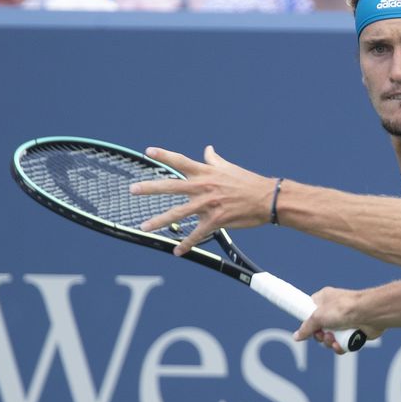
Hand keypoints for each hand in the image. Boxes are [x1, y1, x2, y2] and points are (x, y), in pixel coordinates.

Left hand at [130, 145, 275, 254]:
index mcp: (206, 172)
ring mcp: (208, 204)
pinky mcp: (215, 220)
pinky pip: (197, 234)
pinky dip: (186, 244)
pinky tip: (177, 251)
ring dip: (159, 221)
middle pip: (171, 186)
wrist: (267, 199)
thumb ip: (214, 160)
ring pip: (178, 213)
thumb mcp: (229, 168)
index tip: (148, 151)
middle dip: (150, 188)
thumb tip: (207, 149)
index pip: (181, 161)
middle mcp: (203, 187)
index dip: (164, 154)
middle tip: (133, 189)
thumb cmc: (248, 182)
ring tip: (144, 227)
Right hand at [295, 286, 382, 354]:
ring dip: (329, 342)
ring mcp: (344, 321)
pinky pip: (341, 344)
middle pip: (319, 329)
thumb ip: (306, 328)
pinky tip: (340, 345)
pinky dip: (340, 346)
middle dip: (319, 336)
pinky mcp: (353, 332)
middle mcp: (334, 310)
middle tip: (322, 334)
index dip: (308, 321)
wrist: (369, 314)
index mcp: (324, 299)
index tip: (306, 328)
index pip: (310, 310)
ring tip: (333, 339)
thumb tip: (296, 336)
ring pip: (330, 338)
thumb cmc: (344, 308)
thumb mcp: (318, 317)